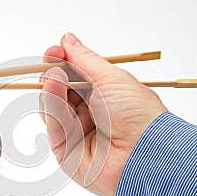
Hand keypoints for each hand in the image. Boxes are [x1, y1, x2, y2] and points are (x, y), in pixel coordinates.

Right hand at [39, 33, 166, 195]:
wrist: (146, 155)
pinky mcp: (66, 151)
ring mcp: (77, 133)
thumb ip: (85, 60)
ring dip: (52, 87)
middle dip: (54, 74)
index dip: (64, 63)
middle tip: (51, 59)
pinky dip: (51, 105)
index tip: (54, 50)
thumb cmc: (138, 115)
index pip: (76, 77)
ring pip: (54, 107)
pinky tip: (52, 87)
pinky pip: (54, 125)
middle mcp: (89, 114)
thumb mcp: (112, 78)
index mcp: (104, 97)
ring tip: (54, 75)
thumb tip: (67, 40)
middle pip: (61, 92)